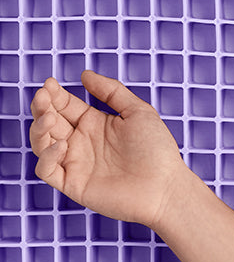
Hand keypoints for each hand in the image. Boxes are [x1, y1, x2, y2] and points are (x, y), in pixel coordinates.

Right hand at [30, 71, 190, 230]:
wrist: (166, 186)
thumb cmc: (157, 151)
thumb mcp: (138, 112)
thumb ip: (112, 91)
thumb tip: (85, 75)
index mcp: (94, 124)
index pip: (65, 106)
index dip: (54, 94)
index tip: (49, 83)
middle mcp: (82, 142)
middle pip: (49, 122)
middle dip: (42, 107)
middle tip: (43, 96)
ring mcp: (76, 163)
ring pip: (41, 143)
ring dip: (39, 129)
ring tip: (49, 118)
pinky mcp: (73, 184)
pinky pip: (47, 170)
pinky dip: (47, 156)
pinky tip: (61, 144)